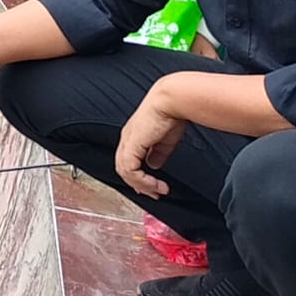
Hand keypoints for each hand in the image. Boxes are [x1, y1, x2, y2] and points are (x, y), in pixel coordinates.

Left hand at [115, 81, 188, 199]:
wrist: (172, 101)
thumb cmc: (172, 113)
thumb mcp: (165, 140)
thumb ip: (158, 153)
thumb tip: (154, 166)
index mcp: (133, 136)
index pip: (128, 161)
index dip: (138, 177)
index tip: (153, 187)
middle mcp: (127, 139)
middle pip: (123, 169)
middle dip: (139, 185)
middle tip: (154, 194)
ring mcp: (127, 141)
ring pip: (124, 172)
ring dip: (142, 185)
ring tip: (158, 191)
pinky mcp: (132, 145)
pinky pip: (130, 170)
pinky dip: (143, 181)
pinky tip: (156, 184)